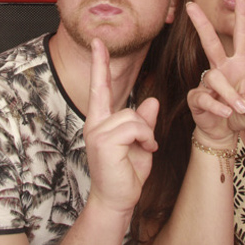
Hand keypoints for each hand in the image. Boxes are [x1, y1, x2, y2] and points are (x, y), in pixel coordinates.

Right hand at [83, 38, 160, 215]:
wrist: (116, 201)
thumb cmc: (126, 176)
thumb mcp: (139, 145)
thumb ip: (143, 122)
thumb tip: (151, 101)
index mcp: (99, 121)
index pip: (99, 87)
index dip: (100, 64)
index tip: (98, 42)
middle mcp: (94, 123)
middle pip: (127, 107)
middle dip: (142, 128)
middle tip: (146, 148)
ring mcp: (97, 131)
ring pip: (133, 117)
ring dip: (146, 135)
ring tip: (144, 153)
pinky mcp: (104, 140)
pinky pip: (134, 126)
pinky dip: (145, 138)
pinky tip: (144, 152)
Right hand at [185, 0, 244, 145]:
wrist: (222, 133)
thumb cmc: (239, 114)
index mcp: (240, 65)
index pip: (241, 37)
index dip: (242, 17)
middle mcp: (222, 69)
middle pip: (210, 42)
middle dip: (202, 24)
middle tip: (191, 6)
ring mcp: (207, 82)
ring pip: (215, 79)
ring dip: (229, 94)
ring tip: (238, 109)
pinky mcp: (196, 96)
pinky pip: (204, 97)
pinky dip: (218, 108)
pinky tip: (225, 115)